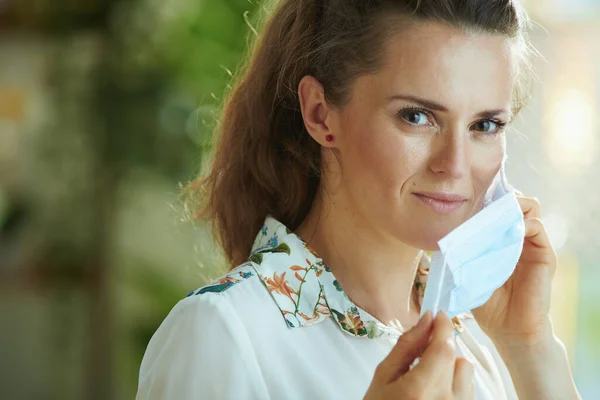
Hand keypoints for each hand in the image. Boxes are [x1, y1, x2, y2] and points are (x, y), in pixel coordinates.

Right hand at [364, 311, 474, 399]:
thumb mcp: (383, 376)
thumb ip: (406, 346)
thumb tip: (425, 319)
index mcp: (420, 390)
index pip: (444, 348)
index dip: (443, 328)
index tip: (438, 315)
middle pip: (457, 359)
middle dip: (441, 349)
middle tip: (422, 352)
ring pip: (466, 374)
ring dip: (451, 368)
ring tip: (428, 378)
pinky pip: (469, 391)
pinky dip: (455, 385)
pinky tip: (436, 392)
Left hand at [471, 195, 556, 345]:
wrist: (509, 329)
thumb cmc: (487, 304)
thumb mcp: (470, 273)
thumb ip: (464, 254)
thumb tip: (443, 235)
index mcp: (497, 241)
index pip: (495, 210)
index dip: (484, 203)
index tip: (468, 201)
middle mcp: (516, 239)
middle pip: (513, 203)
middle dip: (498, 199)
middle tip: (482, 204)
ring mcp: (531, 244)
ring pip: (528, 208)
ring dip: (511, 206)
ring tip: (494, 214)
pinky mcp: (544, 253)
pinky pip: (536, 226)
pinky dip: (522, 222)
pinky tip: (507, 231)